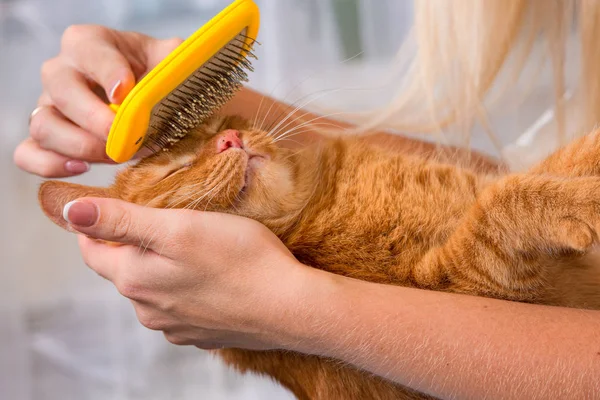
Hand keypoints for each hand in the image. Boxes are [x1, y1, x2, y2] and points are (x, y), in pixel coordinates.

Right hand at [14, 25, 182, 176]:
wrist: (151, 103)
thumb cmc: (157, 78)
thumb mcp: (170, 63)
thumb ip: (174, 65)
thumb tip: (174, 80)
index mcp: (91, 43)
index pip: (90, 51)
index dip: (107, 72)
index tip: (125, 93)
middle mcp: (63, 70)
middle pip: (61, 90)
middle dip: (95, 119)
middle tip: (125, 139)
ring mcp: (50, 105)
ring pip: (43, 124)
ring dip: (80, 146)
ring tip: (115, 156)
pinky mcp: (47, 138)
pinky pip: (28, 153)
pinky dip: (50, 164)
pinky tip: (83, 168)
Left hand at [62, 197, 309, 348]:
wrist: (290, 306)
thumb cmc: (240, 259)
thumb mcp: (178, 227)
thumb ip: (121, 220)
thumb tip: (72, 213)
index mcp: (134, 280)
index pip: (92, 251)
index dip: (98, 225)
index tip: (117, 205)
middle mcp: (148, 310)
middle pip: (125, 270)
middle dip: (135, 244)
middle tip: (164, 219)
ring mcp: (176, 326)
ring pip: (155, 289)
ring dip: (163, 268)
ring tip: (192, 247)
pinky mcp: (203, 334)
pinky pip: (181, 306)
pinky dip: (187, 288)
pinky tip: (211, 277)